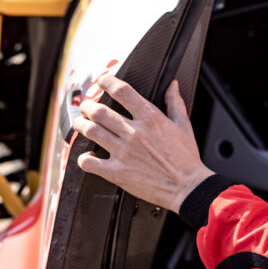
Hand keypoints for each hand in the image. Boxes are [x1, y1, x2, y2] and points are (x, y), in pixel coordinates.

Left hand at [75, 76, 214, 212]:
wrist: (187, 187)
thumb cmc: (186, 159)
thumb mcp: (184, 126)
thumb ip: (175, 103)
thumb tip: (172, 85)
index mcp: (151, 119)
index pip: (123, 92)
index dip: (107, 82)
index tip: (103, 81)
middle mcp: (134, 133)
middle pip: (99, 111)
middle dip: (88, 106)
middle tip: (87, 107)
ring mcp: (123, 153)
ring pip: (90, 131)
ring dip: (81, 125)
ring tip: (80, 123)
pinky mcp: (116, 172)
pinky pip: (89, 162)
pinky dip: (83, 157)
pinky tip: (87, 155)